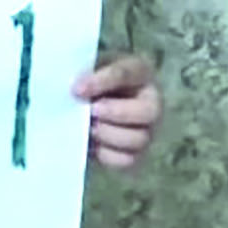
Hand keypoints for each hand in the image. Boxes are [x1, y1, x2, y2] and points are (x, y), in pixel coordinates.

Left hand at [71, 52, 162, 170]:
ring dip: (109, 135)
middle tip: (91, 111)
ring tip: (88, 128)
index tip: (77, 89)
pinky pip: (128, 160)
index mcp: (139, 71)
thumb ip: (84, 75)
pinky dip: (107, 155)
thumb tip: (76, 91)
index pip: (126, 73)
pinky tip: (91, 145)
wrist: (87, 104)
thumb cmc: (89, 80)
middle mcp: (151, 101)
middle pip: (149, 111)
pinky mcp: (137, 154)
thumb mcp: (87, 68)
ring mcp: (147, 130)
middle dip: (117, 113)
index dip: (101, 82)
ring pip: (139, 139)